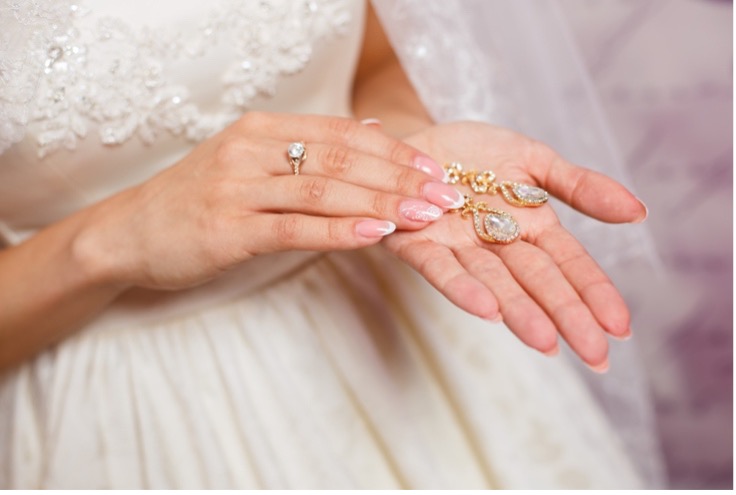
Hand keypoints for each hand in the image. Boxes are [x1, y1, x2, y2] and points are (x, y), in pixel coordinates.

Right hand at [76, 113, 463, 289]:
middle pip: (341, 160)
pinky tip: (375, 235)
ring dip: (380, 203)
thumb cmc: (198, 199)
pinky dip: (338, 231)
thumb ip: (308, 148)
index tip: (433, 170)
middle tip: (443, 196)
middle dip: (399, 179)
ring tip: (423, 216)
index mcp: (262, 130)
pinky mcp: (228, 230)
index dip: (393, 152)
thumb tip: (370, 132)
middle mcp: (251, 150)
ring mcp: (237, 188)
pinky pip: (293, 228)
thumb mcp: (250, 161)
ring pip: (323, 191)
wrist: (130, 232)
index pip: (342, 134)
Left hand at [382, 121, 646, 369]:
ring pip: (492, 282)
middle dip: (566, 316)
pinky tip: (486, 309)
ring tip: (545, 341)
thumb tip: (639, 212)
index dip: (593, 293)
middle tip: (596, 356)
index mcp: (529, 228)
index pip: (568, 265)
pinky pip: (439, 268)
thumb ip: (580, 186)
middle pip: (536, 282)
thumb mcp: (535, 160)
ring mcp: (457, 247)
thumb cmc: (476, 154)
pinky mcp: (416, 242)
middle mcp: (496, 245)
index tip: (620, 328)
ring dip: (518, 311)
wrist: (417, 144)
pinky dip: (462, 288)